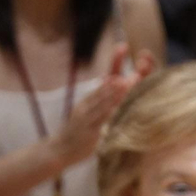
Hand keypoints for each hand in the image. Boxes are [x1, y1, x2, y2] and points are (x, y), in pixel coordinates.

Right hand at [52, 43, 153, 165]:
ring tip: (127, 83)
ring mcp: (87, 117)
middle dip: (121, 79)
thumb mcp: (90, 111)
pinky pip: (100, 122)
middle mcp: (88, 104)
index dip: (115, 62)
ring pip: (102, 103)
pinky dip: (108, 115)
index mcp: (90, 98)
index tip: (123, 46)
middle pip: (106, 88)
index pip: (106, 77)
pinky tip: (117, 110)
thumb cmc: (79, 131)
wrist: (59, 149)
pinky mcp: (88, 132)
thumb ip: (103, 98)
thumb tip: (115, 81)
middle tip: (137, 70)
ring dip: (115, 94)